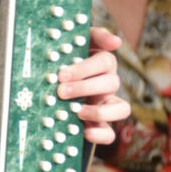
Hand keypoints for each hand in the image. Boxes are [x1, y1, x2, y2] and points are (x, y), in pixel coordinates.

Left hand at [60, 26, 128, 143]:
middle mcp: (107, 84)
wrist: (49, 80)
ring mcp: (106, 105)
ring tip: (76, 111)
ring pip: (121, 109)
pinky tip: (85, 132)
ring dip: (100, 111)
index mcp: (101, 63)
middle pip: (110, 83)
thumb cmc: (63, 57)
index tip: (62, 74)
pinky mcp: (99, 124)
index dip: (86, 68)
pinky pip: (110, 133)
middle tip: (60, 90)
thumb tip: (116, 41)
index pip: (105, 61)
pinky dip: (101, 135)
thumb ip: (94, 36)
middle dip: (85, 87)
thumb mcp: (73, 42)